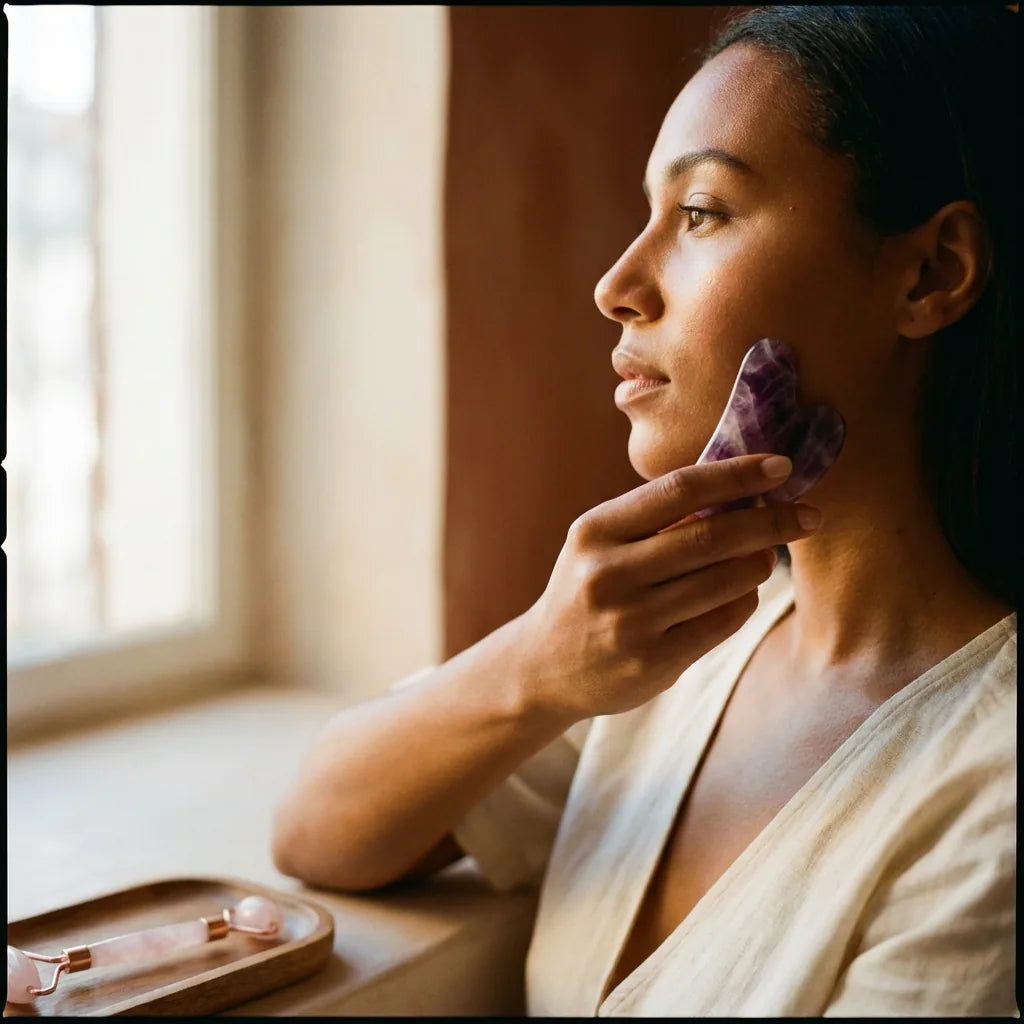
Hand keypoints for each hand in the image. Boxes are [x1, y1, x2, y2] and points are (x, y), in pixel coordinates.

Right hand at [514, 453, 820, 721]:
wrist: (543, 667)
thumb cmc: (587, 590)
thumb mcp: (601, 544)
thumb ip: (656, 519)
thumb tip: (740, 490)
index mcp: (596, 530)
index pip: (679, 489)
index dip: (737, 474)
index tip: (780, 466)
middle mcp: (609, 574)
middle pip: (712, 536)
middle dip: (772, 521)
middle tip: (808, 514)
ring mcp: (631, 622)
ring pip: (727, 581)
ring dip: (760, 563)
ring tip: (764, 556)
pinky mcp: (653, 662)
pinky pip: (723, 621)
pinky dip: (743, 601)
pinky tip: (739, 593)